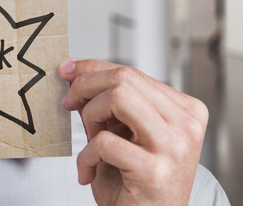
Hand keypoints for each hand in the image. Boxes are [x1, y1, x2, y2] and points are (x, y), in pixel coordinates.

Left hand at [59, 58, 207, 205]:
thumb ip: (106, 104)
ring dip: (91, 117)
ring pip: (118, 98)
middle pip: (124, 78)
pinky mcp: (154, 170)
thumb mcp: (122, 133)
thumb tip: (74, 72)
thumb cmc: (134, 183)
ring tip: (90, 141)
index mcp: (184, 110)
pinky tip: (89, 170)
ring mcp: (174, 147)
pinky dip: (86, 156)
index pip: (132, 72)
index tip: (67, 72)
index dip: (92, 69)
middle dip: (85, 87)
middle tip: (68, 103)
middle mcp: (186, 125)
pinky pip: (105, 142)